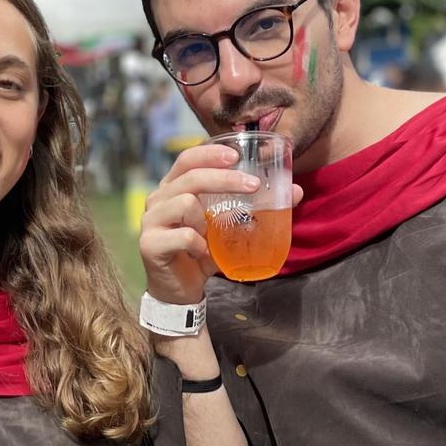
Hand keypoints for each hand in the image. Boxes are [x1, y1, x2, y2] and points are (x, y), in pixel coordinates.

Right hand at [140, 145, 302, 304]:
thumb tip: (295, 191)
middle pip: (190, 177)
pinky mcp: (149, 244)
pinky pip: (182, 236)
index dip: (210, 154)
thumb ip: (254, 208)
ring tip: (213, 235)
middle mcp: (158, 199)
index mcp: (173, 188)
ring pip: (184, 202)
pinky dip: (199, 245)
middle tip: (253, 186)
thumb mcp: (229, 227)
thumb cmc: (202, 252)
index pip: (187, 159)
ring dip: (207, 219)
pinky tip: (202, 253)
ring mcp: (150, 221)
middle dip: (225, 179)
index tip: (237, 156)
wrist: (180, 291)